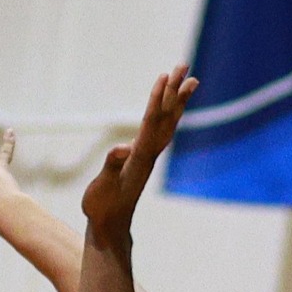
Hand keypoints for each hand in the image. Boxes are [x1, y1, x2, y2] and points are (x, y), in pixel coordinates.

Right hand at [82, 65, 197, 244]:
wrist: (111, 226)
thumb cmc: (103, 206)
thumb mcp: (102, 186)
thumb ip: (111, 166)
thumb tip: (122, 148)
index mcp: (139, 157)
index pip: (151, 121)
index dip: (158, 99)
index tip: (164, 77)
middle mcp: (149, 153)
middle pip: (166, 116)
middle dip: (174, 90)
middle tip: (183, 65)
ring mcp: (148, 156)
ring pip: (168, 122)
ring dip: (178, 100)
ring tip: (189, 79)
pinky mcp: (144, 160)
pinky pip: (161, 131)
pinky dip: (169, 115)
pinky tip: (173, 108)